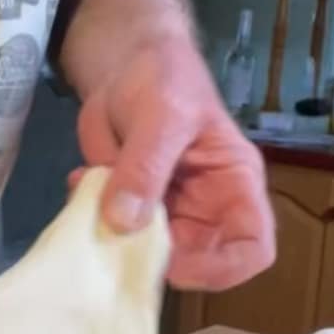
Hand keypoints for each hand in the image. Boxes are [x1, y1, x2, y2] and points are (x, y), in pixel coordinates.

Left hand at [72, 29, 274, 291]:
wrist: (125, 65)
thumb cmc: (166, 80)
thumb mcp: (163, 115)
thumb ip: (145, 167)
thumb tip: (124, 222)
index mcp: (234, 187)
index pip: (253, 248)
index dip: (223, 269)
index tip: (177, 266)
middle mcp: (205, 209)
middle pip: (194, 263)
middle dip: (154, 261)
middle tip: (117, 240)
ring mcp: (165, 212)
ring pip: (146, 255)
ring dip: (114, 241)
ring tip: (92, 201)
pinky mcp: (127, 207)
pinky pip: (111, 232)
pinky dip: (90, 217)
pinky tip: (80, 180)